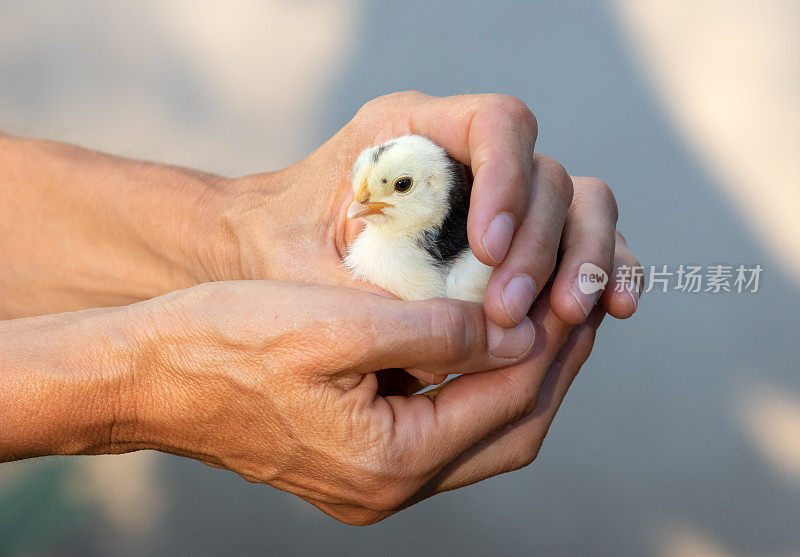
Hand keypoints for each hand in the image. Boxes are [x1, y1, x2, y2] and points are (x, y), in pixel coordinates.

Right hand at [98, 280, 600, 524]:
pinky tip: (484, 342)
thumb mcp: (331, 322)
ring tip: (544, 319)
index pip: (507, 401)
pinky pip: (447, 429)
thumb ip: (429, 330)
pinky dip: (479, 387)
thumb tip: (506, 325)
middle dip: (553, 368)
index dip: (547, 343)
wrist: (151, 377)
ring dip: (521, 379)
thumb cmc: (225, 342)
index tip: (569, 286)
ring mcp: (374, 481)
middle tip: (575, 304)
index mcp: (388, 461)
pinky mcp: (360, 461)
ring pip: (485, 436)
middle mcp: (389, 487)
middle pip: (510, 432)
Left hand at [211, 91, 640, 326]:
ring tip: (570, 318)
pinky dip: (599, 271)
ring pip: (578, 205)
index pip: (496, 123)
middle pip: (548, 173)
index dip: (508, 180)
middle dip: (544, 243)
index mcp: (411, 130)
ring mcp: (495, 195)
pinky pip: (575, 243)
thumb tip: (467, 342)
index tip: (487, 250)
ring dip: (582, 260)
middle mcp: (464, 155)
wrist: (267, 254)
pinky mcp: (513, 237)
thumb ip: (381, 299)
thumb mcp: (311, 269)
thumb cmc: (280, 252)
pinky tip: (609, 310)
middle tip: (511, 310)